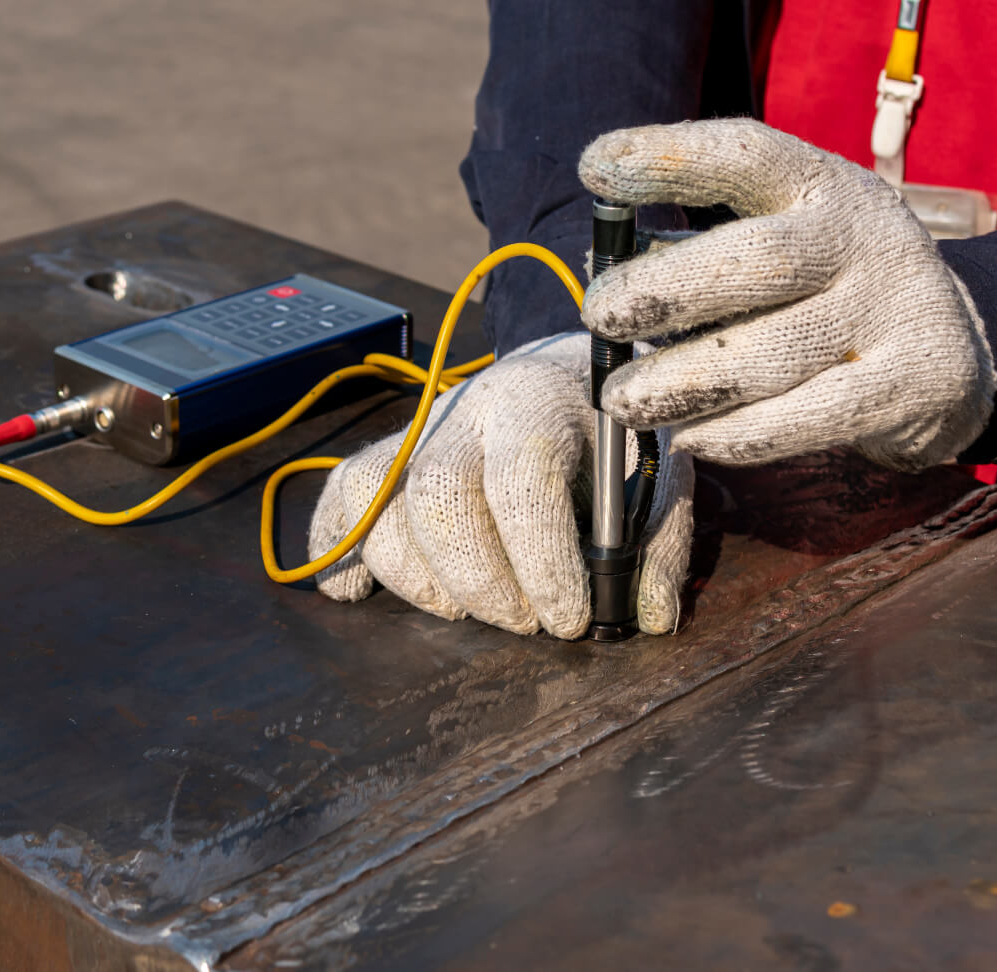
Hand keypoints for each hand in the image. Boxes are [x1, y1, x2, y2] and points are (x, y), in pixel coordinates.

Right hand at [308, 333, 693, 637]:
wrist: (564, 374)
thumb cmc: (612, 432)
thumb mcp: (657, 470)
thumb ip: (657, 539)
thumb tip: (647, 616)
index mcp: (538, 401)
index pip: (521, 481)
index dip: (540, 561)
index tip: (568, 620)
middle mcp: (466, 409)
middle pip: (439, 498)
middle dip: (480, 582)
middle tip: (524, 622)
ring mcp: (417, 431)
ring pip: (380, 509)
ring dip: (421, 583)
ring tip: (472, 606)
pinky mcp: (387, 454)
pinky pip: (342, 498)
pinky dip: (340, 551)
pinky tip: (360, 591)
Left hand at [578, 118, 995, 471]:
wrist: (949, 349)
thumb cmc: (826, 289)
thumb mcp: (781, 242)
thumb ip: (702, 252)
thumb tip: (603, 271)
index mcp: (821, 187)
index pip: (747, 156)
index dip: (671, 158)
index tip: (597, 165)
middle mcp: (864, 238)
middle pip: (759, 261)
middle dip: (665, 291)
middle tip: (600, 316)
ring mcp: (893, 310)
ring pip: (772, 353)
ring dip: (682, 382)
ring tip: (623, 401)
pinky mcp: (910, 384)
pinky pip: (806, 418)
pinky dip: (736, 433)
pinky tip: (689, 436)